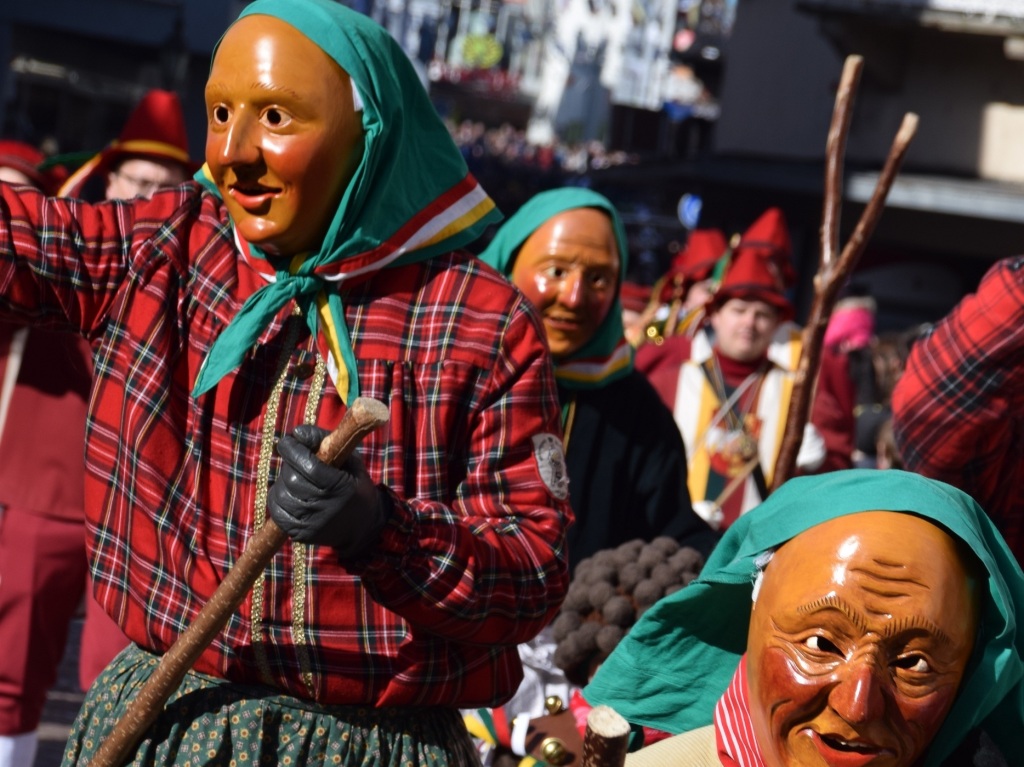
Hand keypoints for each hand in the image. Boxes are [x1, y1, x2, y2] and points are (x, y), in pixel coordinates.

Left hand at [268, 424, 387, 557]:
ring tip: (294, 478)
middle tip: (296, 461)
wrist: (363, 525)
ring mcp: (312, 524)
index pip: (308, 466)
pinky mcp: (301, 535)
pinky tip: (289, 494)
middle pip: (293, 479)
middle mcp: (326, 507)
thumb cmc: (354, 485)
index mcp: (341, 486)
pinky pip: (277, 513)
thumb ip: (324, 441)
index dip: (293, 450)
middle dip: (290, 465)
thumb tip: (297, 433)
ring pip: (281, 496)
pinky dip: (278, 500)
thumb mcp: (350, 460)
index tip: (287, 441)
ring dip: (283, 483)